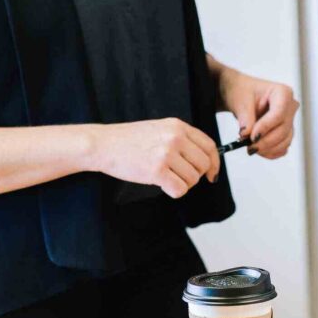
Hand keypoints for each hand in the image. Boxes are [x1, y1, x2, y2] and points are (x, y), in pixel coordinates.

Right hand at [92, 118, 220, 198]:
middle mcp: (175, 138)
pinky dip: (174, 192)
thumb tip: (204, 160)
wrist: (103, 144)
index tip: (212, 174)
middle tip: (179, 177)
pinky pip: (179, 189)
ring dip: (182, 184)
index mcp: (178, 126)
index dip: (214, 163)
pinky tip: (162, 185)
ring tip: (166, 177)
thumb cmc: (128, 140)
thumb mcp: (159, 129)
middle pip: (203, 165)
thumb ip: (181, 139)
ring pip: (192, 179)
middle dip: (195, 176)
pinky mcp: (157, 171)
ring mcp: (166, 154)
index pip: (209, 146)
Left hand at [216, 66, 298, 159]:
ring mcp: (290, 121)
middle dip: (265, 141)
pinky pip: (283, 148)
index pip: (279, 113)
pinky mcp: (286, 134)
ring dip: (268, 149)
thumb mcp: (240, 100)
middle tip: (249, 147)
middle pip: (283, 130)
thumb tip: (246, 134)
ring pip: (285, 141)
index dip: (266, 127)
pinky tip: (259, 150)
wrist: (242, 97)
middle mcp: (290, 107)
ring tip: (251, 148)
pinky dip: (271, 152)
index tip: (252, 137)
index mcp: (283, 92)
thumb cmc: (243, 92)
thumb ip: (245, 117)